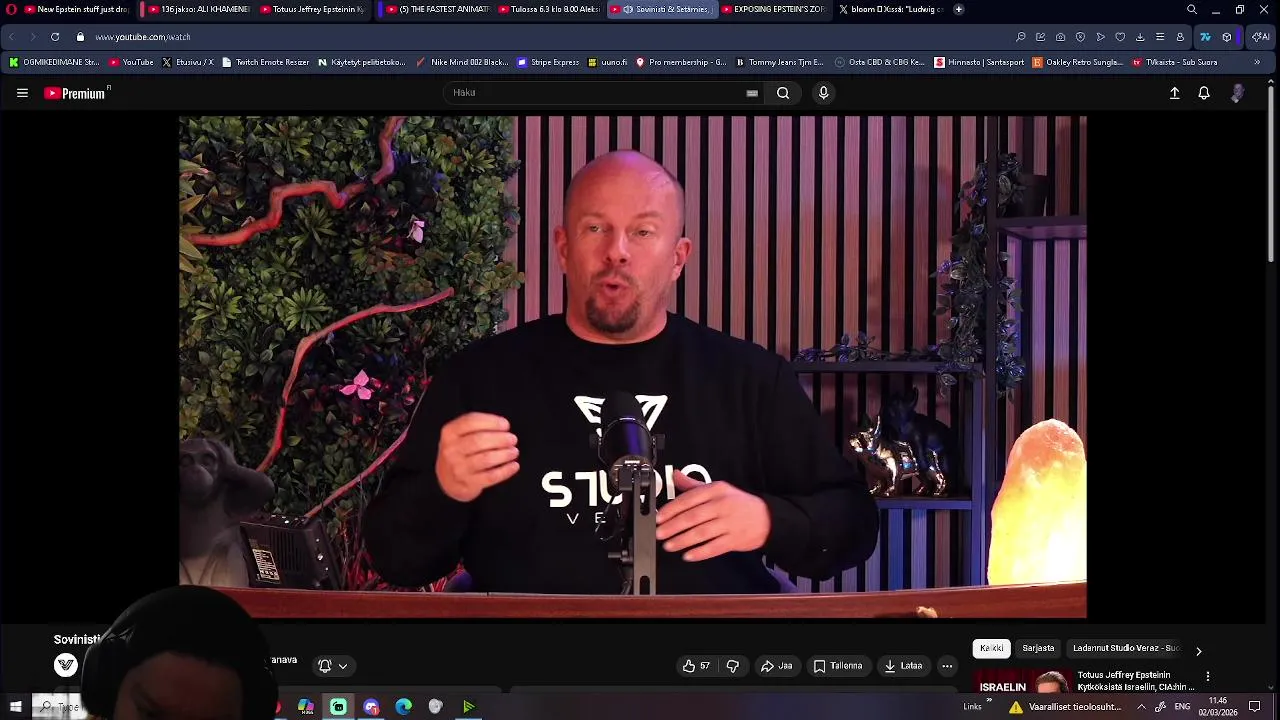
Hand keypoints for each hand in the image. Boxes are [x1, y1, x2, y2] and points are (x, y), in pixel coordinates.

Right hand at [436, 413, 519, 502]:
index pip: (471, 422)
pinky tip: (514, 465)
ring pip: (486, 459)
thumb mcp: (461, 434)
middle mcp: (451, 450)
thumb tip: (503, 426)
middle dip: (500, 439)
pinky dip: (505, 470)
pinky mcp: (468, 483)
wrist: (448, 480)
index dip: (491, 422)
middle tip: (513, 439)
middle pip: (478, 440)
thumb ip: (478, 426)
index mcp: (449, 433)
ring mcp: (458, 468)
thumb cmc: (461, 451)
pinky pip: (491, 476)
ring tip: (514, 451)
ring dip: (504, 454)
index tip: (506, 425)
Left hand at [655, 471, 770, 561]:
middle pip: (693, 517)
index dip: (672, 509)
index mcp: (716, 490)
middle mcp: (722, 505)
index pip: (689, 498)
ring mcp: (729, 523)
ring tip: (669, 545)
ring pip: (702, 533)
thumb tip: (674, 475)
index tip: (659, 517)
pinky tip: (688, 555)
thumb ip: (693, 485)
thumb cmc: (738, 503)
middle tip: (659, 533)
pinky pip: (714, 547)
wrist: (766, 518)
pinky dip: (700, 552)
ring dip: (683, 540)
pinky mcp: (735, 539)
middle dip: (673, 526)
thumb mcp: (717, 488)